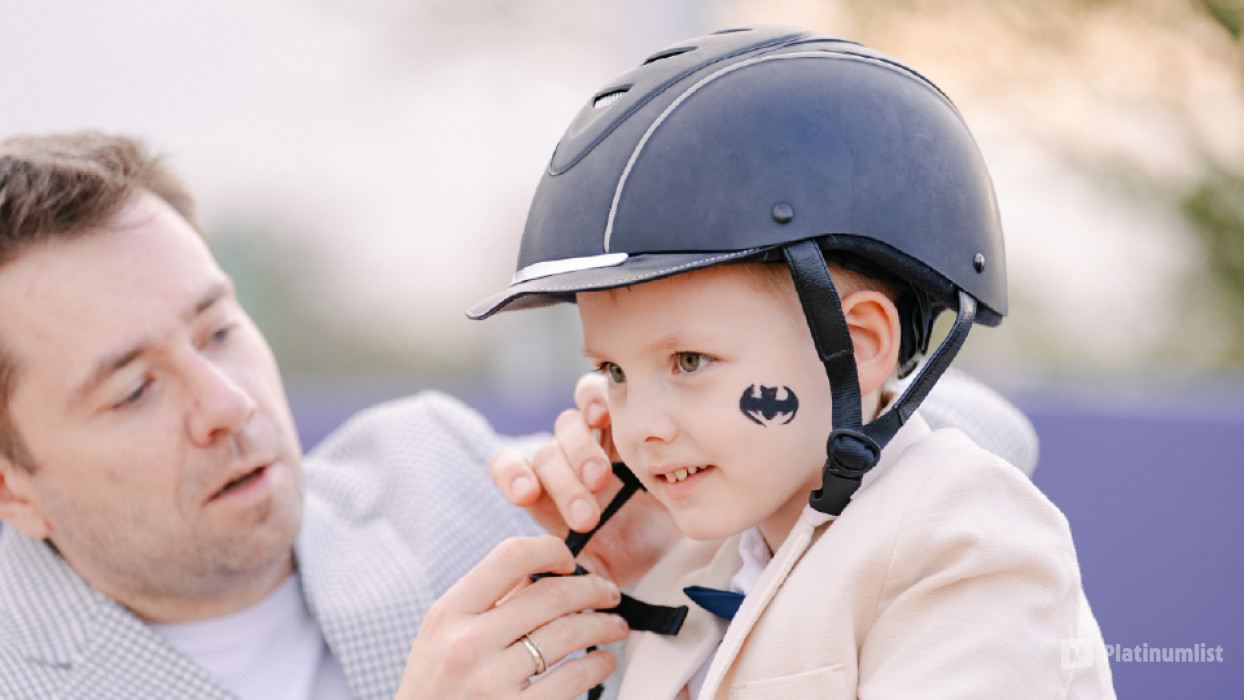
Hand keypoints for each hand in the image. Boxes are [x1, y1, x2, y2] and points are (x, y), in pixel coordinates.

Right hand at [396, 535, 627, 698]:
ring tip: (614, 627)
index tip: (569, 562)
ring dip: (603, 626)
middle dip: (592, 589)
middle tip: (608, 593)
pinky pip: (573, 679)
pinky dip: (598, 665)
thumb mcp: (441, 635)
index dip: (550, 550)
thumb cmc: (435, 687)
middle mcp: (468, 644)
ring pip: (568, 634)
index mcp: (448, 613)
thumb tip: (538, 571)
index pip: (510, 557)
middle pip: (551, 596)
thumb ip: (485, 600)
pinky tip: (603, 661)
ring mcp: (491, 682)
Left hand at [491, 374, 679, 588]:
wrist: (674, 545)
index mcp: (543, 491)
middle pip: (548, 455)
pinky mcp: (622, 422)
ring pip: (569, 425)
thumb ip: (559, 576)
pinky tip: (601, 417)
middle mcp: (564, 461)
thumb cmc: (627, 558)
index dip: (512, 474)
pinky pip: (595, 396)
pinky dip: (593, 400)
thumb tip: (527, 587)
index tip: (525, 496)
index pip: (509, 465)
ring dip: (581, 451)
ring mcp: (593, 438)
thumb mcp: (588, 575)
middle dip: (564, 485)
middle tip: (587, 517)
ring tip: (601, 478)